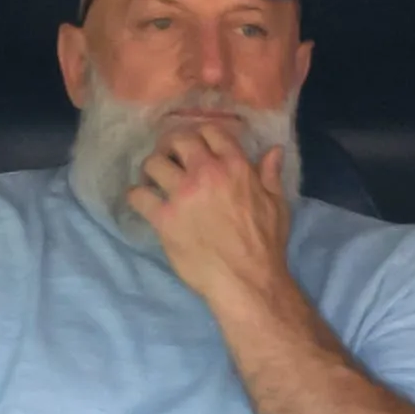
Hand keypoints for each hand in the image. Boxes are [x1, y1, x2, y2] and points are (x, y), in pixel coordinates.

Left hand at [129, 121, 295, 310]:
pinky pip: (137, 195)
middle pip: (177, 140)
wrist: (248, 282)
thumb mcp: (277, 206)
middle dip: (171, 145)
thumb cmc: (266, 246)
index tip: (197, 146)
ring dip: (153, 169)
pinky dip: (137, 196)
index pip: (210, 131)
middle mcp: (206, 174)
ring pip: (153, 163)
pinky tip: (144, 202)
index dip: (200, 134)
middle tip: (171, 158)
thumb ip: (270, 175)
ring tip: (156, 180)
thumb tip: (273, 150)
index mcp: (235, 168)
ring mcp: (182, 195)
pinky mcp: (164, 219)